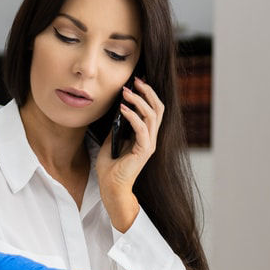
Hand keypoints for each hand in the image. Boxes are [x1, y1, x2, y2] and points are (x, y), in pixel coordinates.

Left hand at [95, 77, 162, 211]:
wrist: (111, 188)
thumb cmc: (110, 168)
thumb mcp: (112, 140)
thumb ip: (117, 127)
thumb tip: (116, 110)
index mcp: (145, 136)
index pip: (153, 110)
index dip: (147, 94)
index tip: (136, 82)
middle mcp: (151, 138)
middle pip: (158, 109)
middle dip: (148, 92)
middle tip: (136, 81)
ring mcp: (149, 144)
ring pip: (152, 115)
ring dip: (139, 100)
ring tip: (126, 92)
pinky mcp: (144, 151)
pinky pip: (141, 128)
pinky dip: (132, 116)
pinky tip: (122, 109)